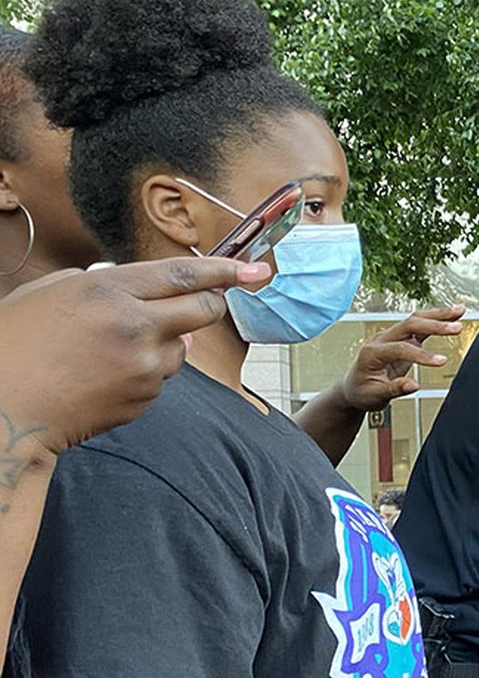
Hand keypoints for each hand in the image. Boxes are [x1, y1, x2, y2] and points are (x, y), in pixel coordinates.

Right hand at [0, 258, 268, 455]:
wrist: (4, 409)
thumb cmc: (13, 346)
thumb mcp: (47, 294)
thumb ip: (99, 283)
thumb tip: (146, 294)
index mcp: (107, 289)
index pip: (184, 274)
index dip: (224, 270)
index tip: (254, 268)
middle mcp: (135, 324)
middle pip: (203, 309)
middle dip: (214, 302)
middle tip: (212, 300)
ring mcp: (143, 364)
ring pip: (181, 348)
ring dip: (164, 344)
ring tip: (111, 352)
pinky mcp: (144, 397)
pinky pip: (160, 378)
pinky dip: (143, 374)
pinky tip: (102, 377)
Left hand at [335, 305, 464, 412]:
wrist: (354, 387)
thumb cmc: (362, 392)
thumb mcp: (376, 396)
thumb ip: (395, 389)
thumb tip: (415, 385)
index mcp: (372, 352)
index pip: (400, 348)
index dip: (422, 355)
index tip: (441, 362)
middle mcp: (381, 339)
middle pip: (409, 324)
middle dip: (434, 325)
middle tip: (456, 327)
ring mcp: (392, 336)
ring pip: (416, 319)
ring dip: (438, 315)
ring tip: (460, 311)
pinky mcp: (402, 338)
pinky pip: (420, 324)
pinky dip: (437, 318)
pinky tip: (453, 316)